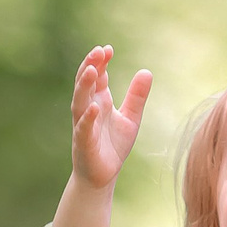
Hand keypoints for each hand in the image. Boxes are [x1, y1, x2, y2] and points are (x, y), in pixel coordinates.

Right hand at [68, 45, 152, 191]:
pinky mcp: (84, 143)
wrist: (102, 177)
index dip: (101, 62)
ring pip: (80, 102)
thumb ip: (137, 96)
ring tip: (92, 70)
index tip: (108, 49)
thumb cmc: (113, 146)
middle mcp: (88, 110)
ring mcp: (84, 126)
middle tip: (98, 51)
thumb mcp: (131, 118)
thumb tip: (146, 71)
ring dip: (84, 86)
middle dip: (90, 66)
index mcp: (99, 101)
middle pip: (85, 84)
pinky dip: (88, 117)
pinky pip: (84, 128)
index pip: (98, 77)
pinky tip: (94, 106)